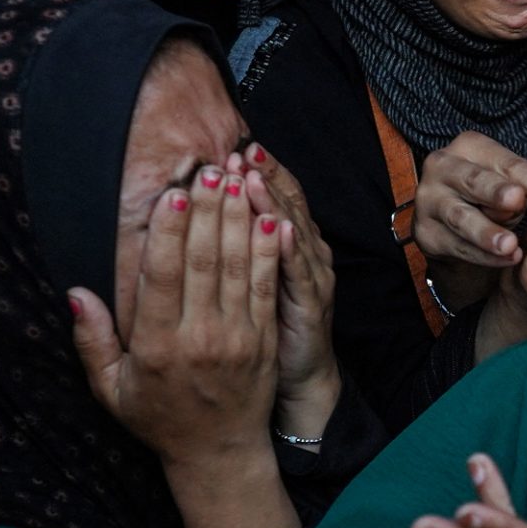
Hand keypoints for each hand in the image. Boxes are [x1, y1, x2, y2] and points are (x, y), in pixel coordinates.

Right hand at [69, 165, 282, 466]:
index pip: (161, 279)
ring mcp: (238, 336)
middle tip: (211, 169)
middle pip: (203, 262)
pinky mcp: (265, 338)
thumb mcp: (112, 388)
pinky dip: (270, 251)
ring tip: (239, 179)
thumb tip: (75, 293)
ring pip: (239, 267)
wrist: (218, 452)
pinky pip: (268, 286)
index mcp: (158, 347)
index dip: (167, 235)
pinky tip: (270, 219)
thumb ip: (93, 341)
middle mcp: (200, 337)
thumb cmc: (158, 417)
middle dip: (208, 212)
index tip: (172, 196)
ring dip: (240, 219)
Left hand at [237, 142, 339, 431]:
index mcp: (286, 248)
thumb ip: (241, 246)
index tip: (236, 149)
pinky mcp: (312, 308)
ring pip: (292, 235)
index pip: (273, 201)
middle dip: (264, 178)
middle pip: (284, 208)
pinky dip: (293, 252)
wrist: (297, 378)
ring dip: (274, 204)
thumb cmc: (265, 329)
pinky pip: (301, 277)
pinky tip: (283, 230)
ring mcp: (311, 280)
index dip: (259, 174)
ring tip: (254, 177)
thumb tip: (214, 209)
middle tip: (243, 152)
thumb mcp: (253, 282)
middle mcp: (304, 256)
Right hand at [413, 131, 526, 267]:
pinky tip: (507, 260)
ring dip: (486, 232)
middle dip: (495, 192)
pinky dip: (483, 256)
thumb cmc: (494, 197)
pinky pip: (457, 246)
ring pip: (460, 217)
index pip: (504, 162)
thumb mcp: (513, 185)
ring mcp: (429, 201)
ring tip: (510, 245)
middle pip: (473, 181)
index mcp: (468, 146)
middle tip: (517, 202)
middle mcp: (442, 167)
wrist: (459, 229)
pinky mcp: (425, 233)